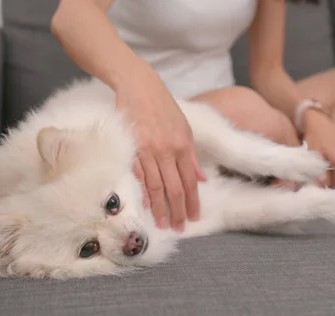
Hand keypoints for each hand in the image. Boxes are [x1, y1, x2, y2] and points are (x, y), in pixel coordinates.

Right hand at [115, 71, 206, 231]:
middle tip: (179, 228)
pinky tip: (147, 205)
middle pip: (175, 188)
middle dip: (178, 210)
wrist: (139, 86)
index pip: (190, 181)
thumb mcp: (185, 128)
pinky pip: (140, 174)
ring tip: (163, 224)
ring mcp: (149, 150)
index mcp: (183, 146)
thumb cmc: (162, 107)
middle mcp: (169, 150)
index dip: (192, 201)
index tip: (194, 217)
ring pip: (158, 185)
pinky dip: (144, 191)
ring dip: (161, 207)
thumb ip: (191, 155)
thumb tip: (202, 179)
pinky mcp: (132, 147)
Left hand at [301, 109, 334, 186]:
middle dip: (333, 181)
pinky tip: (334, 165)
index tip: (318, 181)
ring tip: (328, 171)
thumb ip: (318, 169)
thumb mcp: (313, 152)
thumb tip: (321, 184)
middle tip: (322, 177)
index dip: (325, 184)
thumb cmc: (314, 134)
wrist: (320, 118)